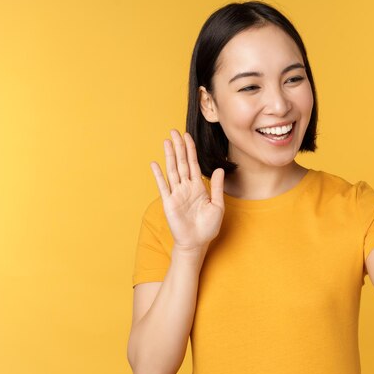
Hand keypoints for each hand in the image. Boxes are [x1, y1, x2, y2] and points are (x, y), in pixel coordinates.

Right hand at [150, 130, 224, 253]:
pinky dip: (159, 175)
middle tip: (174, 131)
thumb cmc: (208, 227)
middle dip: (179, 147)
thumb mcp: (218, 206)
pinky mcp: (169, 202)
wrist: (197, 243)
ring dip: (170, 155)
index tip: (187, 136)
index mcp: (198, 187)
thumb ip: (216, 187)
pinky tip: (155, 163)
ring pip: (172, 170)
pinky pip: (163, 186)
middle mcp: (186, 187)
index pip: (194, 164)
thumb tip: (218, 169)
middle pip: (182, 162)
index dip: (191, 150)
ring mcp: (176, 193)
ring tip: (166, 141)